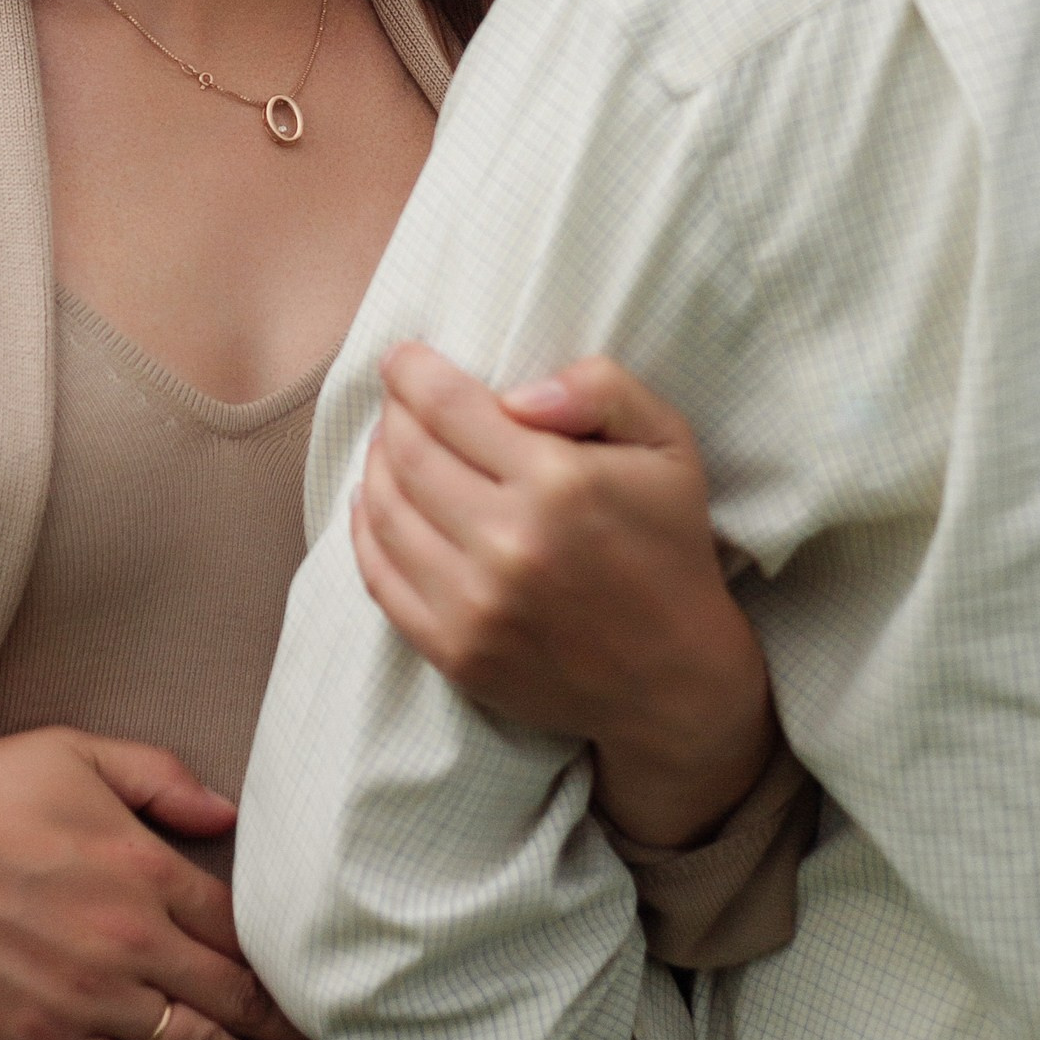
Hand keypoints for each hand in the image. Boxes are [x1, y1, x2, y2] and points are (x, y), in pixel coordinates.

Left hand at [353, 346, 776, 849]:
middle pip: (407, 454)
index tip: (401, 359)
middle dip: (393, 414)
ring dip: (375, 465)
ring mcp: (475, 606)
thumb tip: (515, 393)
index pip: (447, 407)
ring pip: (385, 511)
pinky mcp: (455, 653)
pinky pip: (380, 578)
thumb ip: (601, 388)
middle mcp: (509, 544)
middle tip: (399, 400)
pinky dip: (365, 531)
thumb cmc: (669, 547)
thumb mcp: (668, 444)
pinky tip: (375, 504)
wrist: (674, 680)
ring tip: (388, 445)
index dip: (411, 373)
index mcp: (559, 483)